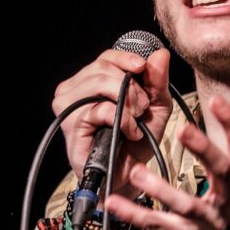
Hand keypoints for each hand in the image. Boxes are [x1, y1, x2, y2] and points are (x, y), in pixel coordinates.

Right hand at [53, 47, 172, 197]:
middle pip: (102, 67)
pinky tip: (130, 131)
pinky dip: (123, 119)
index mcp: (92, 83)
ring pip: (99, 83)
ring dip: (127, 101)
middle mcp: (75, 91)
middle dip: (131, 86)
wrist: (129, 176)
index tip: (142, 68)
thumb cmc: (138, 142)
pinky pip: (101, 108)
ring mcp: (69, 107)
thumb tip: (160, 53)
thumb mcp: (156, 107)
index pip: (105, 57)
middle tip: (142, 107)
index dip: (126, 59)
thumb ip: (158, 81)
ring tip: (136, 119)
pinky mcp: (71, 124)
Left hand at [106, 95, 229, 229]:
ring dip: (161, 190)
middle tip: (183, 130)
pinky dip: (136, 215)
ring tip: (138, 173)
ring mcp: (210, 222)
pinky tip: (114, 203)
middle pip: (221, 172)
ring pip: (186, 205)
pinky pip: (160, 226)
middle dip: (204, 151)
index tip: (217, 101)